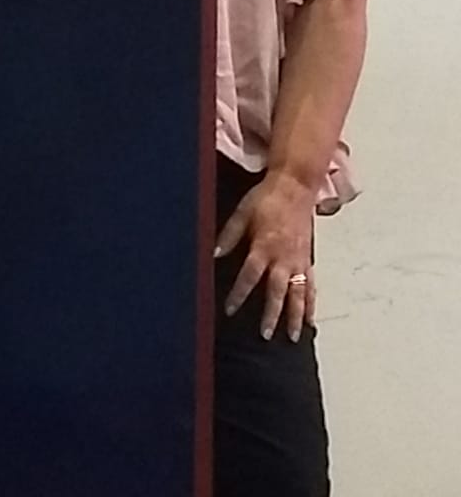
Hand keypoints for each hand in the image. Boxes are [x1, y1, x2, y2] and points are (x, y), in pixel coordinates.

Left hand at [214, 171, 316, 341]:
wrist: (295, 187)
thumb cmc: (266, 198)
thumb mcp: (242, 212)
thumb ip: (229, 235)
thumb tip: (214, 253)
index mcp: (264, 246)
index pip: (249, 276)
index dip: (239, 294)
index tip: (230, 310)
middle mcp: (283, 257)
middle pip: (276, 291)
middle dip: (271, 314)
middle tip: (265, 335)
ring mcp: (298, 261)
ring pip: (298, 294)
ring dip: (295, 316)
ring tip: (292, 337)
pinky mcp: (308, 259)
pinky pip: (311, 286)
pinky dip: (311, 304)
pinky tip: (311, 320)